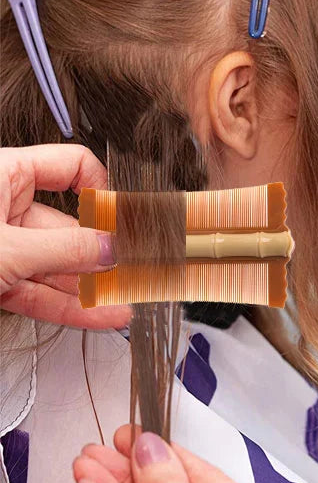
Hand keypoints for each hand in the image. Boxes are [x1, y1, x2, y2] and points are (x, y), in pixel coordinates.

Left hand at [0, 144, 130, 328]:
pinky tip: (99, 314)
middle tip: (140, 272)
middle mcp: (3, 207)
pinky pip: (40, 290)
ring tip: (127, 302)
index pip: (72, 168)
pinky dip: (69, 304)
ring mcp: (1, 247)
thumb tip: (113, 248)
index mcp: (3, 175)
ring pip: (58, 265)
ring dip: (93, 287)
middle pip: (71, 225)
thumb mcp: (5, 248)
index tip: (128, 222)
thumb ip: (66, 250)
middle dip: (105, 253)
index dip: (103, 193)